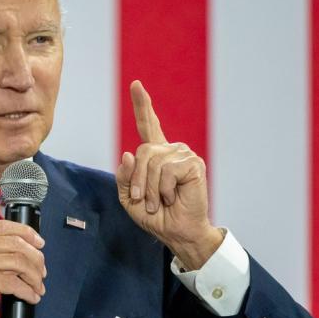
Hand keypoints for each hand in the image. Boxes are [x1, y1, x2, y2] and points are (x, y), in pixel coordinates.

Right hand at [0, 220, 46, 317]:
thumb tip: (20, 250)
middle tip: (41, 271)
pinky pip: (15, 283)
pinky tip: (31, 297)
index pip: (3, 227)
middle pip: (15, 243)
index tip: (39, 243)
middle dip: (35, 258)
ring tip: (37, 286)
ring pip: (18, 261)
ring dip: (34, 276)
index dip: (26, 233)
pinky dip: (28, 291)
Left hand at [115, 80, 222, 268]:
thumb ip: (125, 177)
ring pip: (152, 162)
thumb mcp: (130, 198)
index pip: (147, 125)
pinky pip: (167, 171)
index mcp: (155, 155)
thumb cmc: (156, 216)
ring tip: (159, 202)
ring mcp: (183, 155)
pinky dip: (164, 189)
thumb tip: (127, 153)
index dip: (142, 105)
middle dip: (137, 180)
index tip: (136, 84)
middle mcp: (170, 150)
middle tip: (143, 201)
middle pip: (142, 152)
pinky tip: (172, 198)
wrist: (177, 232)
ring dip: (150, 188)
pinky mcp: (193, 164)